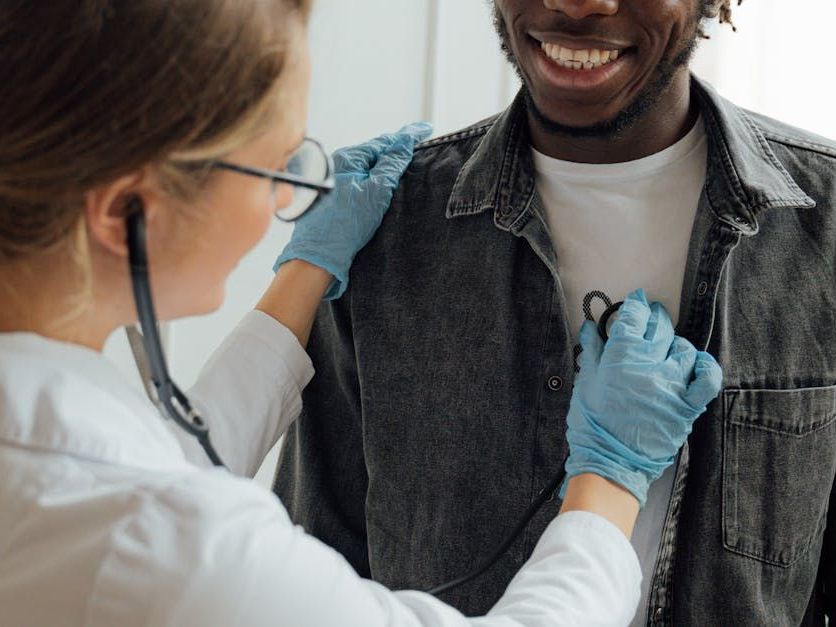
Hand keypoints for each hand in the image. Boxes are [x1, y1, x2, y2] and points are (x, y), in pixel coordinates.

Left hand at [273, 122, 432, 299]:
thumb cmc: (345, 225)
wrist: (318, 256)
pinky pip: (358, 179)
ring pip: (366, 166)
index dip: (406, 136)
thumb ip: (391, 164)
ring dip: (384, 163)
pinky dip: (374, 177)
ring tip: (403, 160)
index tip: (425, 129)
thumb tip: (404, 142)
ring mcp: (334, 181)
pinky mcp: (333, 198)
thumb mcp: (376, 191)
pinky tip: (381, 182)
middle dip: (395, 147)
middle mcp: (337, 165)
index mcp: (347, 158)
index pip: (383, 141)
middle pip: (373, 152)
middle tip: (417, 142)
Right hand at [562, 289, 722, 506]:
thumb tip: (592, 327)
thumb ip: (592, 352)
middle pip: (659, 327)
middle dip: (656, 316)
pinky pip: (707, 379)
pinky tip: (697, 362)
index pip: (632, 318)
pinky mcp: (686, 405)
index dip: (635, 305)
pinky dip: (705, 367)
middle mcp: (649, 365)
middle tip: (652, 315)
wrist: (609, 461)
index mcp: (620, 357)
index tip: (636, 301)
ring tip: (668, 345)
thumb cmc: (592, 424)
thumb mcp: (585, 383)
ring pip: (683, 349)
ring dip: (675, 342)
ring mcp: (671, 384)